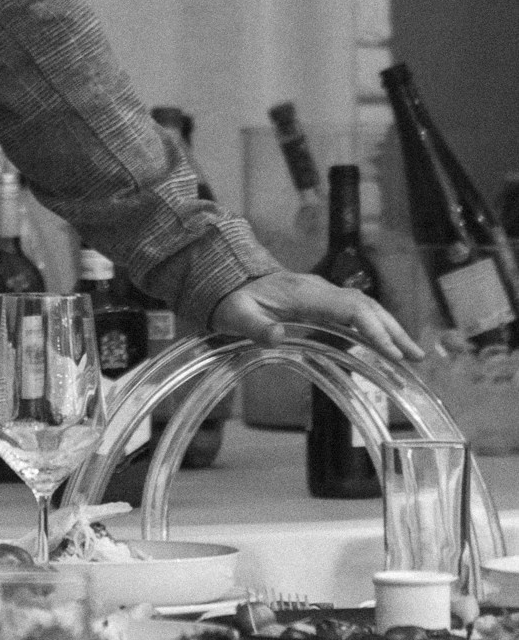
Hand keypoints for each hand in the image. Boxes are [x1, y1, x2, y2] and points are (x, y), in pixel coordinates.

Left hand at [210, 270, 422, 360]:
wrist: (225, 282)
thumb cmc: (231, 301)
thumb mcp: (235, 315)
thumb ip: (255, 327)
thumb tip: (277, 336)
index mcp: (302, 292)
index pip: (348, 307)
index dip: (373, 327)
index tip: (392, 351)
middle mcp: (317, 289)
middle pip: (363, 305)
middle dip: (391, 329)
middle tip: (415, 356)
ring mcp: (320, 293)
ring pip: (362, 306)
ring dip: (387, 328)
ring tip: (410, 354)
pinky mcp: (319, 301)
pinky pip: (353, 311)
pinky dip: (373, 327)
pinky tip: (385, 345)